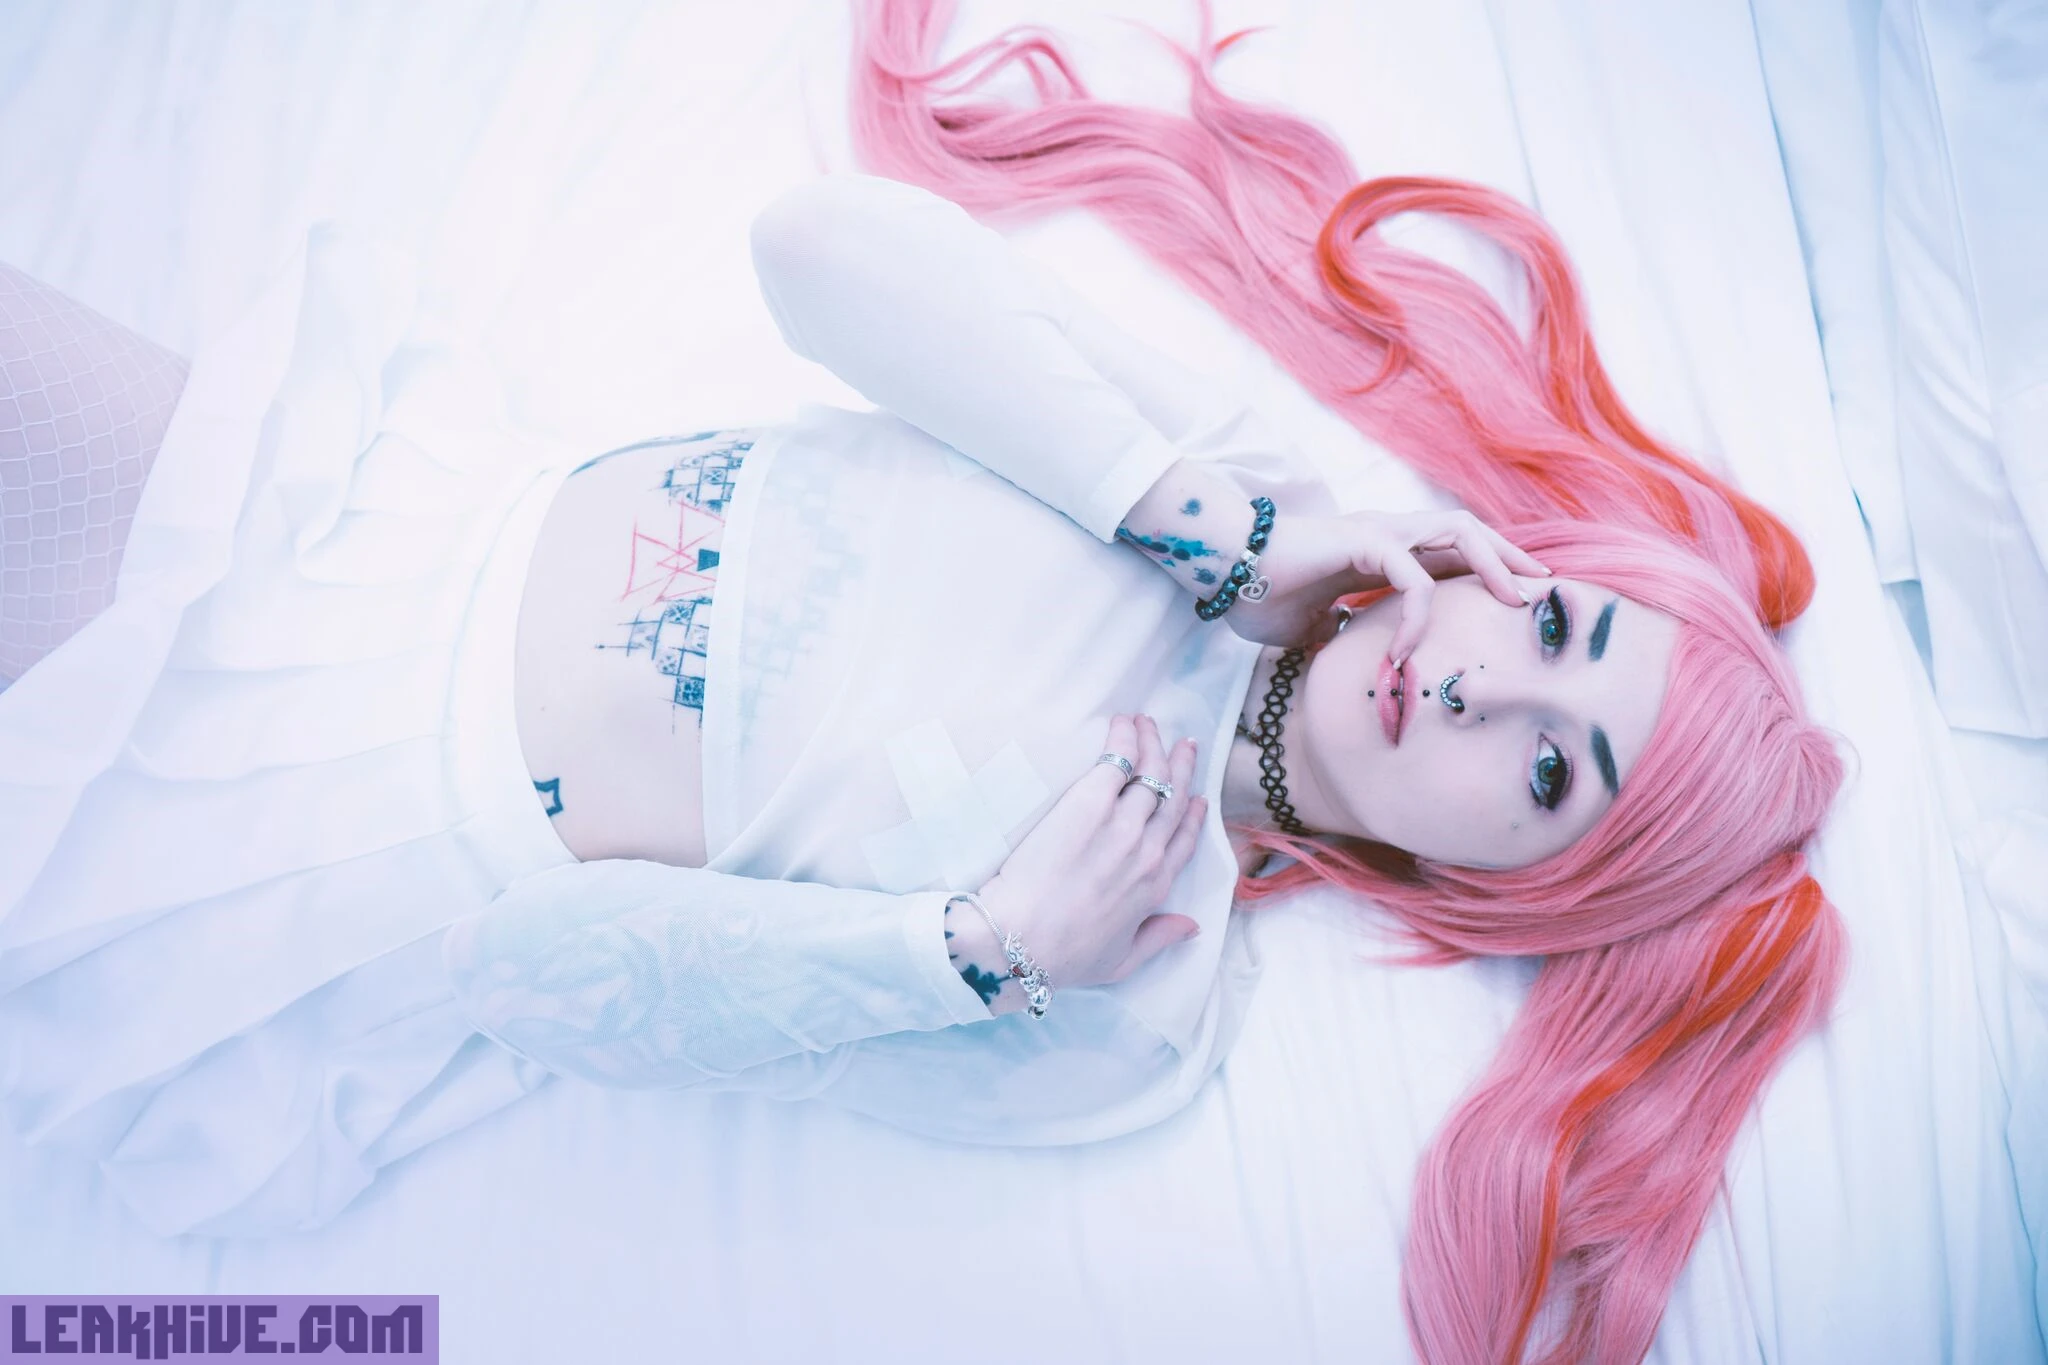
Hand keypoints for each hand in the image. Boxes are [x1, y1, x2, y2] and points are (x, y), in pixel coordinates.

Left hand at [962, 715, 1206, 1010]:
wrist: (1021, 941)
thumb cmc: (1063, 956)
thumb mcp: (1122, 960)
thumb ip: (1158, 939)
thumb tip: (1191, 926)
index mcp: (1156, 886)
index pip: (1185, 839)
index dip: (1192, 812)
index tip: (1197, 796)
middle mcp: (1147, 850)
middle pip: (1172, 796)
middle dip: (1180, 765)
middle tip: (1181, 743)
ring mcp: (1122, 825)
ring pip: (1150, 772)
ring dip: (1152, 742)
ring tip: (1147, 722)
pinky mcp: (1089, 804)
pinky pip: (1117, 761)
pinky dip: (1124, 738)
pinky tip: (1122, 722)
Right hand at [1221, 507, 1547, 659]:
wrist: (1221, 571)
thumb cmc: (1258, 595)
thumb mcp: (1310, 627)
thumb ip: (1338, 636)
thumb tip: (1353, 662)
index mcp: (1380, 550)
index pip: (1450, 549)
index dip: (1487, 568)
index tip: (1517, 599)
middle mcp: (1386, 533)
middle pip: (1467, 530)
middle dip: (1509, 558)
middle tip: (1540, 592)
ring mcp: (1376, 533)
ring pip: (1456, 532)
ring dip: (1492, 563)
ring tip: (1513, 601)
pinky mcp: (1361, 543)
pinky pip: (1411, 576)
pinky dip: (1421, 613)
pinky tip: (1408, 650)